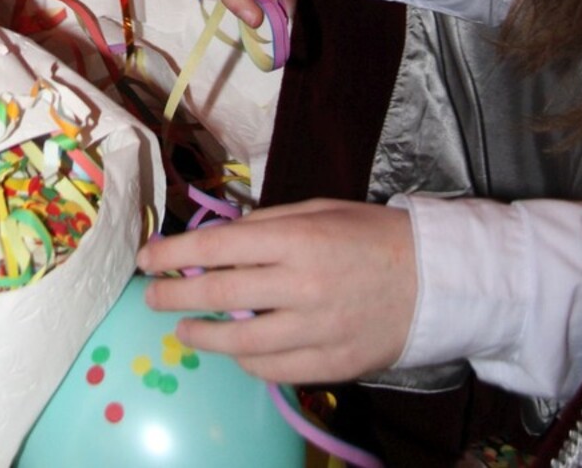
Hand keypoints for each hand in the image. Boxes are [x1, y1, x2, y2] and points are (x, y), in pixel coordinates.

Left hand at [138, 199, 416, 382]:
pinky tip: (234, 350)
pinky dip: (246, 360)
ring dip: (203, 336)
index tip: (148, 258)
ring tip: (183, 330)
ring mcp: (316, 330)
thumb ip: (267, 226)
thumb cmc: (369, 234)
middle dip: (175, 295)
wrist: (433, 281)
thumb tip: (219, 242)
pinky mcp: (330, 365)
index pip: (218, 247)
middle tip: (151, 296)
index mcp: (297, 239)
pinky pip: (273, 370)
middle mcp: (301, 285)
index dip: (175, 253)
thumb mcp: (317, 211)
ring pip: (240, 341)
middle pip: (220, 294)